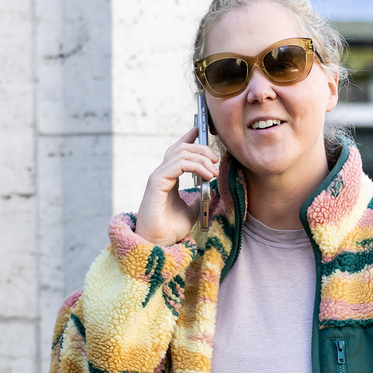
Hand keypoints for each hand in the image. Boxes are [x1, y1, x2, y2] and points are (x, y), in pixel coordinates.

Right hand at [134, 127, 218, 244]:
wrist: (159, 242)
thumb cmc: (171, 228)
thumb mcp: (193, 210)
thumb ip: (200, 197)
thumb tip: (214, 189)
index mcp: (169, 178)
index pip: (177, 151)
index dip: (188, 138)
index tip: (200, 130)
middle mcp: (162, 174)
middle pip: (181, 148)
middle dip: (201, 148)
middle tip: (215, 158)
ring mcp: (158, 176)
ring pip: (180, 153)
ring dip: (202, 159)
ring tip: (214, 171)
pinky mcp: (157, 182)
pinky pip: (177, 164)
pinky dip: (196, 166)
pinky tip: (207, 175)